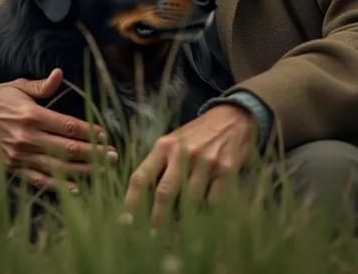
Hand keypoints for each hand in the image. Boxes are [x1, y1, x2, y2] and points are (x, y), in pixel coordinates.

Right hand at [0, 68, 117, 192]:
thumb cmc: (1, 97)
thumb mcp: (20, 86)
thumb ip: (43, 85)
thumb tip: (59, 74)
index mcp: (31, 115)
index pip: (67, 126)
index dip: (88, 132)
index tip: (105, 135)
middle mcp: (27, 137)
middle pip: (67, 149)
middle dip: (94, 153)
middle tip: (114, 156)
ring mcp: (19, 156)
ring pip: (58, 167)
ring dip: (83, 170)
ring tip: (104, 171)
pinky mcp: (13, 168)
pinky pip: (39, 180)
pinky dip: (59, 185)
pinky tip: (77, 187)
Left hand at [123, 104, 254, 226]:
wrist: (231, 118)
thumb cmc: (197, 134)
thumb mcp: (173, 141)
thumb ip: (159, 164)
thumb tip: (144, 197)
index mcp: (164, 146)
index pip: (142, 176)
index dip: (132, 201)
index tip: (126, 221)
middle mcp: (183, 153)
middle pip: (165, 192)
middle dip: (156, 219)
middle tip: (151, 238)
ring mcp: (206, 162)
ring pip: (189, 200)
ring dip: (183, 220)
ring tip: (177, 234)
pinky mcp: (226, 171)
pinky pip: (212, 201)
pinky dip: (205, 213)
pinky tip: (201, 219)